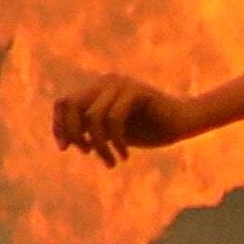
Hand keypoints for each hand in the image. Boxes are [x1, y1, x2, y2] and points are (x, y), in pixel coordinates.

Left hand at [52, 76, 202, 164]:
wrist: (184, 122)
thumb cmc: (150, 129)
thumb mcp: (112, 131)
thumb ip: (90, 130)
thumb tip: (65, 139)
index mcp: (98, 89)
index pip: (63, 103)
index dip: (58, 126)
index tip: (65, 149)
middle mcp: (106, 82)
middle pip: (71, 105)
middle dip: (72, 132)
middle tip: (87, 153)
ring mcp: (121, 85)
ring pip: (91, 117)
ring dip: (99, 145)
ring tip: (111, 161)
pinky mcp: (136, 92)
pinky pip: (113, 120)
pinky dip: (115, 141)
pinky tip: (124, 154)